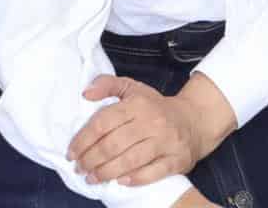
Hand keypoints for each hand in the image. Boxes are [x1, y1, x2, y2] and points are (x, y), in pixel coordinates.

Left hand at [67, 73, 232, 186]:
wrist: (195, 120)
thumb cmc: (156, 107)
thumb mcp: (134, 89)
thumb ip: (108, 85)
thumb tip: (86, 93)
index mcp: (137, 104)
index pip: (103, 123)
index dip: (83, 140)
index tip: (71, 153)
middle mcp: (151, 122)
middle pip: (113, 144)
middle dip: (91, 160)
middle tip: (80, 169)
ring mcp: (165, 142)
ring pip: (130, 160)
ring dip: (106, 172)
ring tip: (92, 178)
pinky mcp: (176, 159)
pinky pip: (153, 172)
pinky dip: (134, 179)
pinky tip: (120, 182)